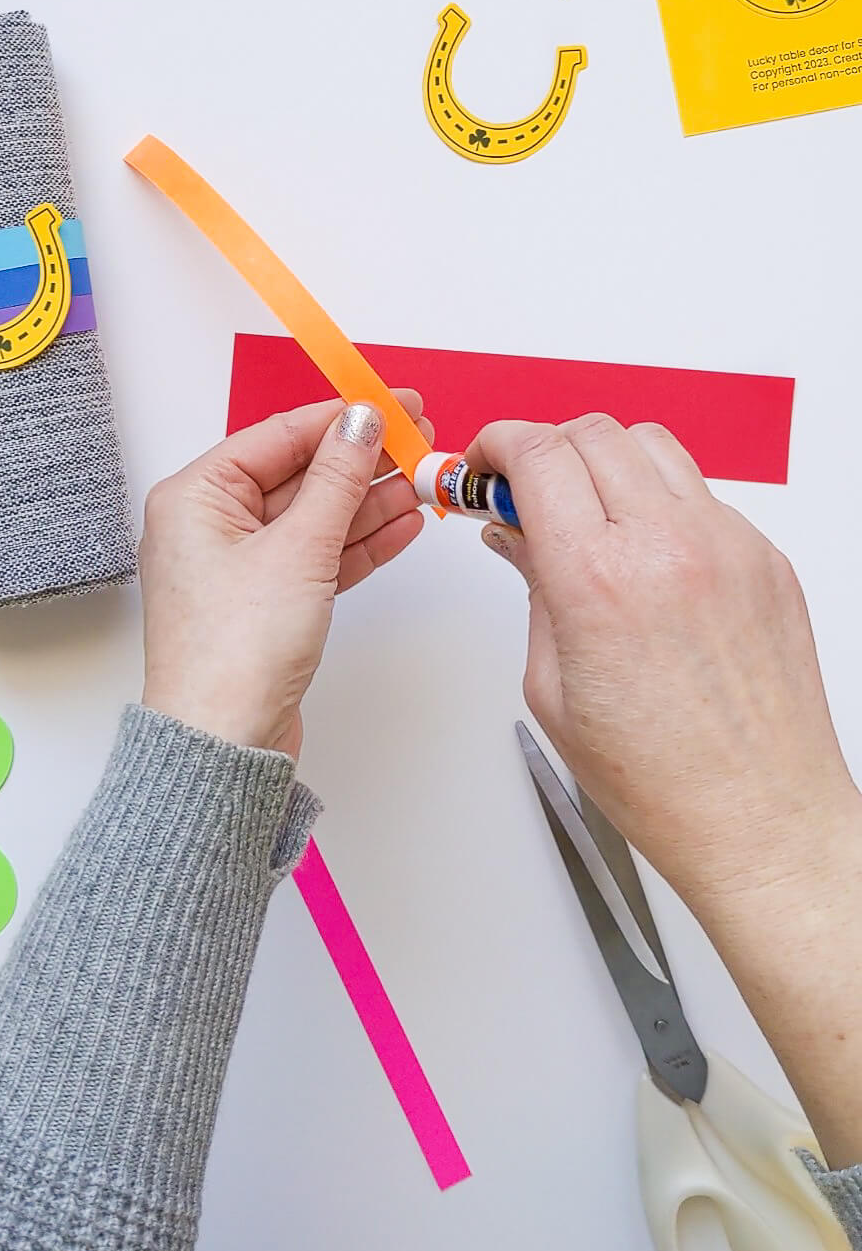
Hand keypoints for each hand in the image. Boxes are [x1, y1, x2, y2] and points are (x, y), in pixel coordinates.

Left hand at [140, 393, 431, 759]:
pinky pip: (318, 557)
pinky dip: (358, 542)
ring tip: (423, 479)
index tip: (393, 404)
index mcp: (195, 498)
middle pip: (298, 475)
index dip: (339, 418)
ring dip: (368, 500)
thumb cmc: (233, 654)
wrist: (223, 746)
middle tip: (419, 439)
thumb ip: (337, 479)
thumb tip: (361, 422)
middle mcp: (210, 526)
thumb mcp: (298, 549)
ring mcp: (239, 568)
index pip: (277, 436)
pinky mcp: (266, 604)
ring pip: (314, 517)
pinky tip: (402, 523)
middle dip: (360, 460)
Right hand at [468, 415, 856, 913]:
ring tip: (589, 515)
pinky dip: (662, 505)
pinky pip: (702, 496)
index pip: (537, 453)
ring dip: (605, 462)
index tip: (484, 463)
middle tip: (524, 491)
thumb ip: (532, 590)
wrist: (760, 818)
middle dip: (544, 449)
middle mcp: (669, 547)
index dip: (496, 443)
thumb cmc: (663, 779)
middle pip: (591, 432)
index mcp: (599, 579)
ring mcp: (727, 546)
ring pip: (652, 446)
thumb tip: (516, 534)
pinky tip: (647, 557)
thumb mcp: (552, 688)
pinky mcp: (766, 559)